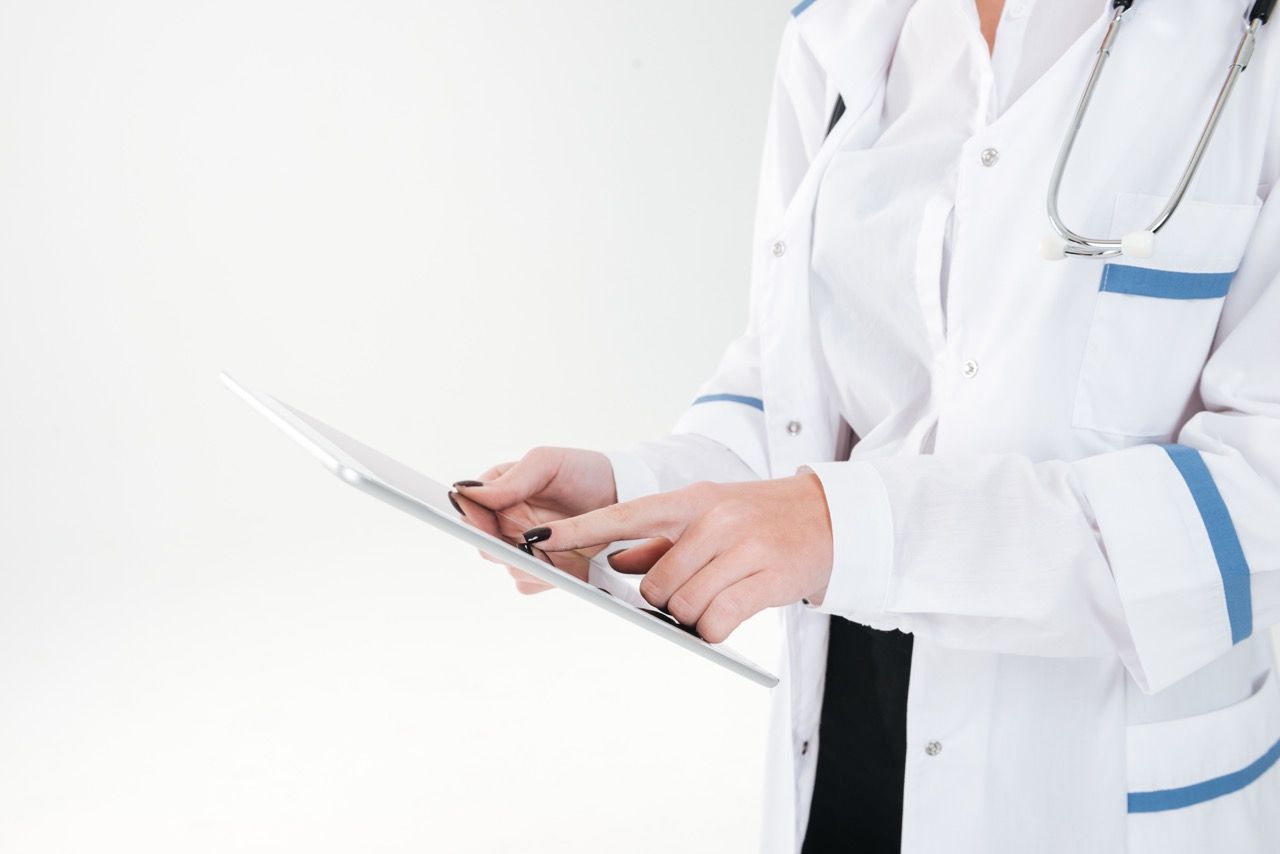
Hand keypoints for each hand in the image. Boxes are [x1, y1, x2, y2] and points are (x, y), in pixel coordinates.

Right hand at [451, 447, 616, 593]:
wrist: (626, 493)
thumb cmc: (584, 471)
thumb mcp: (546, 464)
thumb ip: (508, 480)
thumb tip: (464, 491)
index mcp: (500, 494)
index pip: (468, 511)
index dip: (471, 520)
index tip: (486, 523)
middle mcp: (508, 523)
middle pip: (484, 546)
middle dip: (499, 545)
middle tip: (522, 540)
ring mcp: (528, 548)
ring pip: (507, 567)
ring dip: (524, 563)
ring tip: (547, 551)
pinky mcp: (549, 570)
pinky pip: (530, 583)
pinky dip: (543, 577)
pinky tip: (560, 565)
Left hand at [520, 475, 833, 641]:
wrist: (829, 518)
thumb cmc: (762, 520)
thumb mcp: (710, 514)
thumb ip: (663, 538)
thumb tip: (618, 562)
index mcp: (691, 500)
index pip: (622, 514)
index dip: (579, 530)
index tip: (537, 537)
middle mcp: (713, 519)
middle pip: (655, 584)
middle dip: (664, 601)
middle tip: (691, 592)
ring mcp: (741, 547)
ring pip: (684, 606)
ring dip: (694, 617)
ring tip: (720, 598)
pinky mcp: (767, 578)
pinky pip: (717, 621)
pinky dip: (716, 628)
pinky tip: (731, 614)